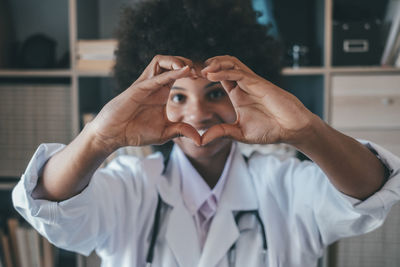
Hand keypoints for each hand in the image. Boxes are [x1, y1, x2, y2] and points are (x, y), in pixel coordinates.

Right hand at [89, 55, 200, 151]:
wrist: (114, 135)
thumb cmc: (136, 132)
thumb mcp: (165, 133)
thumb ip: (182, 131)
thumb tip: (201, 140)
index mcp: (163, 92)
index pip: (180, 73)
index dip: (194, 72)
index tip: (208, 79)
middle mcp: (155, 84)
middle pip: (173, 62)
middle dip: (189, 63)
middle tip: (203, 72)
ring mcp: (146, 84)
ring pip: (162, 61)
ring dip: (178, 61)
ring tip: (192, 68)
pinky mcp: (138, 88)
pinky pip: (155, 75)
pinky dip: (171, 72)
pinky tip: (184, 70)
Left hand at [200, 56, 315, 145]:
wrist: (292, 129)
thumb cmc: (270, 129)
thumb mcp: (238, 133)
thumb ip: (220, 133)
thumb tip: (199, 140)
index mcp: (237, 93)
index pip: (218, 77)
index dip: (205, 75)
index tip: (189, 79)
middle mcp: (243, 85)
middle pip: (223, 65)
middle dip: (206, 65)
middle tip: (191, 71)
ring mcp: (251, 82)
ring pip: (230, 63)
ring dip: (214, 64)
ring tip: (201, 70)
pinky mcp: (259, 84)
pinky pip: (239, 73)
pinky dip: (223, 72)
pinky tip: (210, 75)